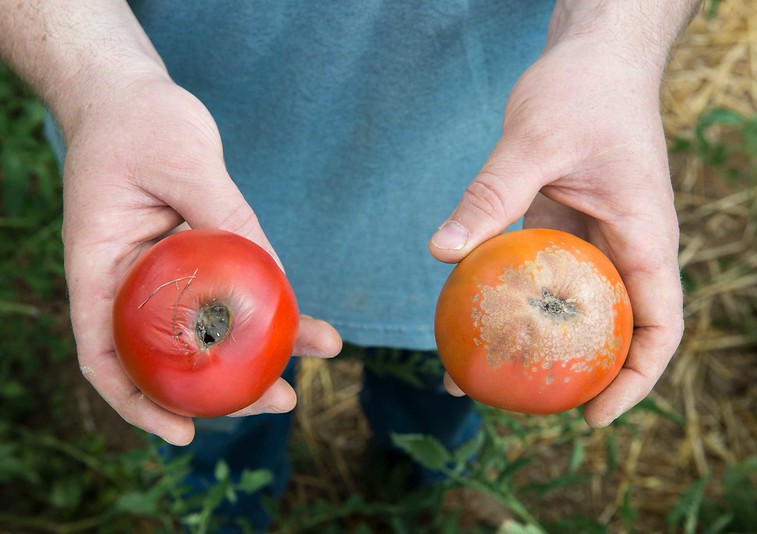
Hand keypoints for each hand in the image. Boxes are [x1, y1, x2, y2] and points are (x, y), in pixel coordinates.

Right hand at [62, 73, 341, 444]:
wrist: (129, 95)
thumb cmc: (138, 120)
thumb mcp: (182, 158)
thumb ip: (224, 214)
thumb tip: (276, 275)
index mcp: (99, 267)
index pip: (105, 354)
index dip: (137, 403)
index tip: (183, 432)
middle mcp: (128, 279)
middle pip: (164, 356)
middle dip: (220, 391)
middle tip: (282, 400)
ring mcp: (163, 269)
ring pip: (203, 328)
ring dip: (254, 352)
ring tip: (318, 351)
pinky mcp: (196, 251)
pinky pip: (227, 290)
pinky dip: (260, 309)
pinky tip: (302, 316)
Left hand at [430, 34, 682, 426]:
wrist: (593, 57)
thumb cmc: (584, 91)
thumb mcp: (535, 140)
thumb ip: (492, 196)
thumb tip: (442, 253)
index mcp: (645, 237)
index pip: (660, 325)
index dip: (636, 380)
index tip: (594, 415)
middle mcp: (625, 246)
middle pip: (615, 329)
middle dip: (579, 374)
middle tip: (522, 403)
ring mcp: (595, 238)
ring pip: (573, 306)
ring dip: (537, 341)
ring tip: (479, 373)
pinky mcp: (564, 226)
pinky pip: (542, 275)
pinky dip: (513, 299)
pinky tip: (469, 312)